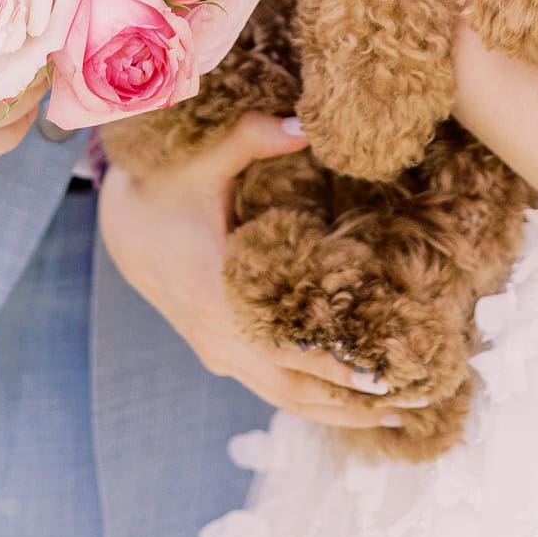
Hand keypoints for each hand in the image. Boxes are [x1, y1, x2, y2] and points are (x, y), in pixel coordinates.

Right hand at [98, 115, 425, 429]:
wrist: (123, 226)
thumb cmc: (166, 190)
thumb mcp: (205, 161)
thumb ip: (254, 137)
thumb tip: (305, 122)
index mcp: (215, 296)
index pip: (283, 347)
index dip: (333, 366)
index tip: (382, 376)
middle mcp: (217, 337)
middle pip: (292, 388)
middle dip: (353, 401)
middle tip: (414, 400)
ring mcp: (219, 352)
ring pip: (284, 398)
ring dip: (339, 411)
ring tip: (399, 414)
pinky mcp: (223, 353)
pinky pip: (273, 387)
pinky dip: (315, 399)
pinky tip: (355, 402)